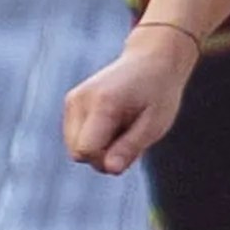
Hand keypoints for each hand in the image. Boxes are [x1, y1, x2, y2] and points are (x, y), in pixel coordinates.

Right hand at [62, 17, 195, 171]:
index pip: (87, 151)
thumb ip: (130, 147)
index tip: (131, 145)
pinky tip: (114, 123)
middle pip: (78, 154)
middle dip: (103, 156)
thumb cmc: (158, 93)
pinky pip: (77, 139)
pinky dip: (95, 138)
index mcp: (102, 103)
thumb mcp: (154, 124)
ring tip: (123, 127)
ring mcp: (73, 100)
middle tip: (131, 135)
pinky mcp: (71, 103)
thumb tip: (110, 169)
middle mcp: (80, 99)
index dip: (108, 160)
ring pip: (75, 149)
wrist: (153, 59)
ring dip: (100, 148)